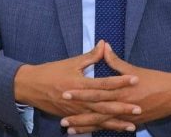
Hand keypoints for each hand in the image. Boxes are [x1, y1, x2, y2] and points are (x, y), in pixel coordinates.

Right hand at [13, 40, 140, 131]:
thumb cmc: (51, 71)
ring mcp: (75, 111)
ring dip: (116, 123)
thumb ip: (90, 56)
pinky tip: (115, 130)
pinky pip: (90, 125)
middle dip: (122, 107)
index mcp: (80, 83)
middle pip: (104, 104)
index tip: (135, 79)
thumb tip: (104, 44)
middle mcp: (79, 99)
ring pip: (99, 118)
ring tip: (132, 126)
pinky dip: (102, 128)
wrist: (31, 87)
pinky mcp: (72, 117)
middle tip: (139, 109)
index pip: (104, 82)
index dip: (120, 81)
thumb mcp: (71, 62)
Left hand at [60, 43, 170, 132]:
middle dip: (78, 116)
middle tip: (61, 119)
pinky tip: (88, 133)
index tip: (65, 92)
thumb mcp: (134, 69)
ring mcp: (127, 117)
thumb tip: (104, 45)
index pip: (96, 92)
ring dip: (85, 127)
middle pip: (96, 111)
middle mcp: (122, 105)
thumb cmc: (155, 79)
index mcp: (121, 90)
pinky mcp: (132, 123)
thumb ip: (115, 61)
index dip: (80, 93)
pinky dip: (100, 130)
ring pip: (102, 123)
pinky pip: (112, 128)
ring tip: (69, 130)